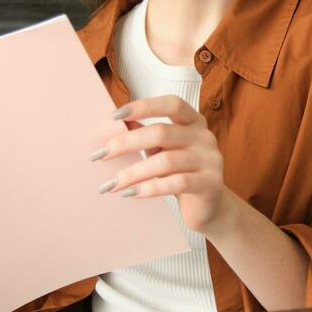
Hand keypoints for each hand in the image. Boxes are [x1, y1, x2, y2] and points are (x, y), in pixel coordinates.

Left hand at [91, 95, 230, 236]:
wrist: (209, 207)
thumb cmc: (181, 173)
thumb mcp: (164, 150)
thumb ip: (146, 134)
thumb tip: (115, 123)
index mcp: (193, 122)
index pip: (172, 104)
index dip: (144, 106)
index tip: (114, 115)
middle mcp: (204, 137)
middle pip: (162, 132)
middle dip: (127, 143)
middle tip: (101, 154)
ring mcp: (210, 160)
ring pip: (166, 161)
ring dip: (133, 172)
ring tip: (112, 184)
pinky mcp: (210, 184)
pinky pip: (177, 183)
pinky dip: (150, 188)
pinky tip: (132, 193)